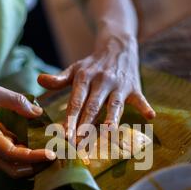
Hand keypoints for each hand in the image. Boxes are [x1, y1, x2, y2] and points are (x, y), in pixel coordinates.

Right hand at [0, 83, 55, 177]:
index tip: (51, 154)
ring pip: (15, 167)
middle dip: (36, 167)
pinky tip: (41, 142)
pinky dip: (29, 154)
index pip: (12, 154)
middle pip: (15, 170)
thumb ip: (16, 101)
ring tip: (52, 149)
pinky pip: (14, 157)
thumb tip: (39, 112)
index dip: (33, 156)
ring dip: (34, 162)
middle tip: (55, 154)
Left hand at [38, 35, 155, 139]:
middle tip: (80, 144)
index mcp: (84, 78)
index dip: (70, 119)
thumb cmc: (93, 64)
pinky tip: (150, 116)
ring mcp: (119, 85)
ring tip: (109, 132)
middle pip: (93, 107)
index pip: (76, 102)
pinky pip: (140, 98)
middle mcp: (101, 81)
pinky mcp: (134, 87)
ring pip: (114, 105)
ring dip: (112, 118)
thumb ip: (59, 79)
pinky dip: (145, 106)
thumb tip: (39, 81)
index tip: (65, 136)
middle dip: (86, 126)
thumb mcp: (75, 68)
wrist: (118, 45)